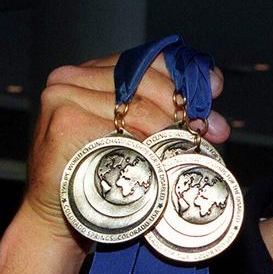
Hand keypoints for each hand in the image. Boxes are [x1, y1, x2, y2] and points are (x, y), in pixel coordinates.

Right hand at [21, 53, 227, 247]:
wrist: (58, 213)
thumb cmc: (98, 173)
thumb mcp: (134, 135)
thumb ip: (163, 116)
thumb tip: (213, 118)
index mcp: (91, 73)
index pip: (147, 59)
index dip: (185, 74)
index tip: (212, 90)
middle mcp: (73, 78)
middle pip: (147, 81)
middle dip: (185, 106)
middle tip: (208, 130)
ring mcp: (65, 98)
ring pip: (140, 108)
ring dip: (172, 131)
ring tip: (187, 149)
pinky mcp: (67, 124)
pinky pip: (125, 133)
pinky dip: (148, 148)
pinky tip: (158, 162)